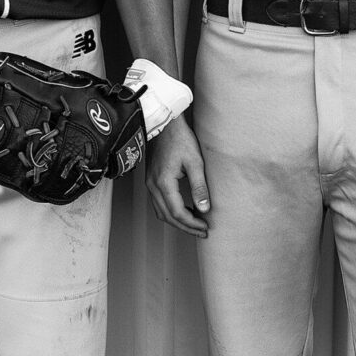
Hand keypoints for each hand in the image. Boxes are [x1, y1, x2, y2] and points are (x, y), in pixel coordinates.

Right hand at [146, 113, 209, 237]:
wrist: (164, 123)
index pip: (178, 212)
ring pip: (161, 212)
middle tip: (202, 232)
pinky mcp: (151, 180)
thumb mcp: (195, 162)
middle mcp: (153, 186)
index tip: (206, 227)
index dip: (192, 224)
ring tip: (195, 224)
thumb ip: (199, 187)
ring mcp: (149, 184)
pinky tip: (184, 211)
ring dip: (177, 221)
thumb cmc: (180, 138)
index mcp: (164, 183)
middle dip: (185, 227)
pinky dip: (170, 212)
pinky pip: (158, 204)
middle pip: (167, 217)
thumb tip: (204, 209)